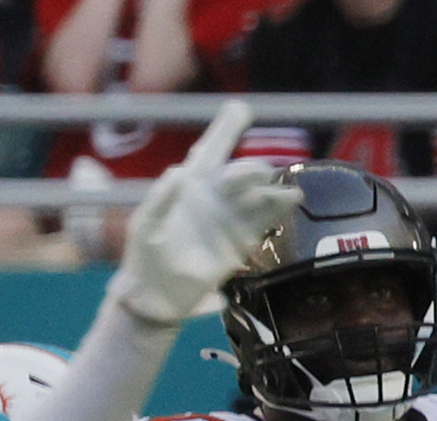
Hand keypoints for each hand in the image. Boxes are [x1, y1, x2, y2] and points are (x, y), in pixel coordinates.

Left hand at [111, 99, 300, 327]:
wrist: (155, 296)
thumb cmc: (145, 255)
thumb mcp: (146, 225)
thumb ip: (160, 200)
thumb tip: (178, 173)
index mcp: (190, 184)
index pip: (210, 150)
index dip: (225, 130)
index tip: (242, 108)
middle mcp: (215, 196)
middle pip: (240, 173)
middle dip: (251, 171)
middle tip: (257, 174)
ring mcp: (230, 219)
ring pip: (257, 196)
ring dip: (272, 190)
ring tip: (287, 189)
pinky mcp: (240, 243)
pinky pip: (263, 222)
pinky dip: (278, 211)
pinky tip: (291, 200)